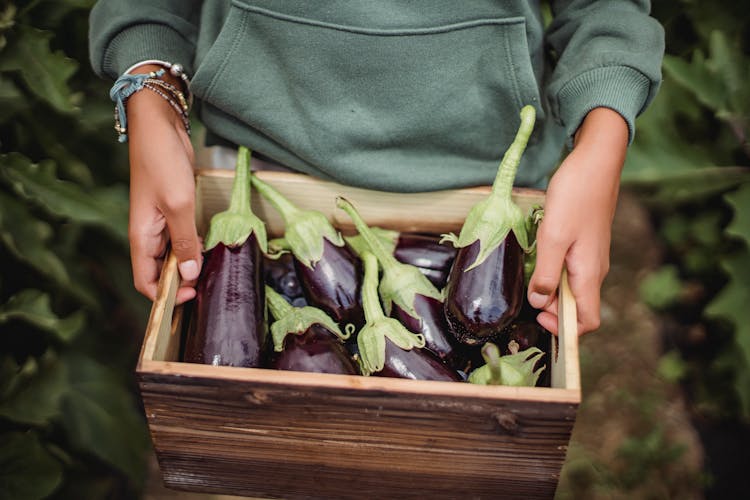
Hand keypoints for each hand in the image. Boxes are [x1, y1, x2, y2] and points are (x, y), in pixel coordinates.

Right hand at [126, 65, 201, 303]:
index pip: (145, 281)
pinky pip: (182, 238)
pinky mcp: (174, 209)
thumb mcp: (178, 204)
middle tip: (207, 288)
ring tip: (212, 273)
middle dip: (180, 284)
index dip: (165, 296)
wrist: (159, 125)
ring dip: (189, 265)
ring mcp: (161, 222)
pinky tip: (211, 249)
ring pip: (173, 255)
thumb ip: (184, 241)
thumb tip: (188, 275)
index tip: (190, 297)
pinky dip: (194, 246)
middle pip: (160, 272)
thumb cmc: (162, 161)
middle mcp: (148, 234)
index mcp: (141, 236)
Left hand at [527, 107, 628, 334]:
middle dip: (551, 307)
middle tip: (525, 292)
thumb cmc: (576, 195)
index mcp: (589, 274)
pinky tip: (537, 255)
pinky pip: (569, 269)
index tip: (538, 317)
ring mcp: (590, 256)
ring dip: (549, 287)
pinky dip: (552, 271)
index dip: (564, 329)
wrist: (596, 162)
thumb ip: (545, 273)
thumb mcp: (553, 236)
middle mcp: (593, 270)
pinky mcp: (584, 243)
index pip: (588, 321)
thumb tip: (539, 302)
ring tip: (528, 272)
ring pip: (570, 286)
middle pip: (576, 306)